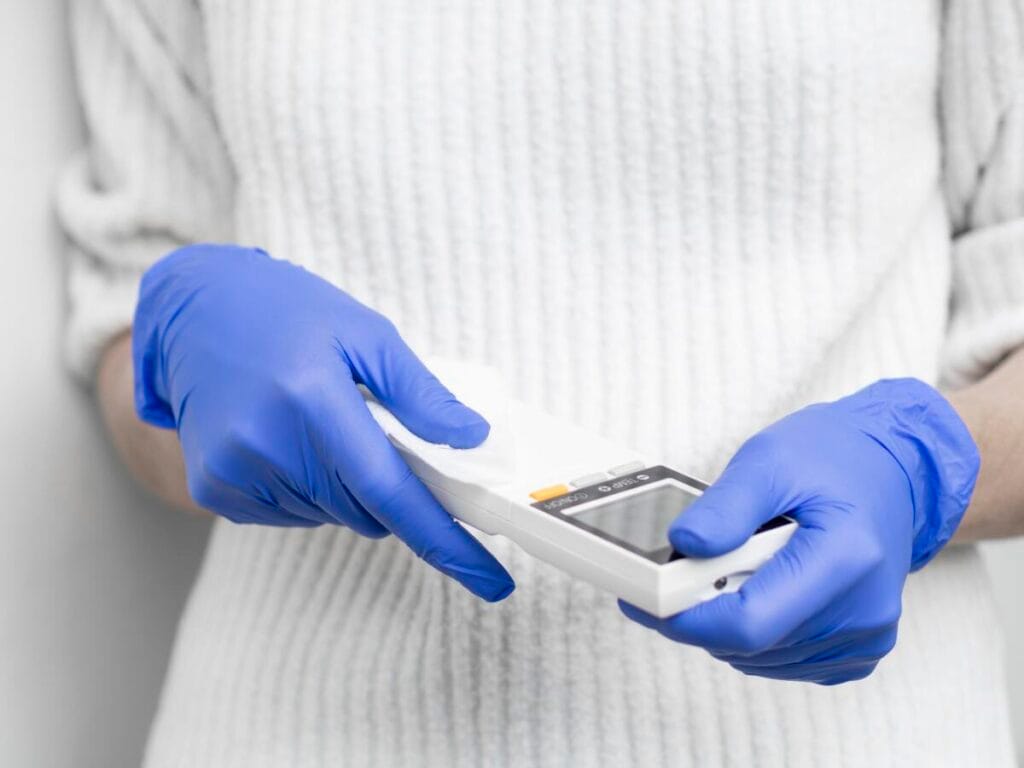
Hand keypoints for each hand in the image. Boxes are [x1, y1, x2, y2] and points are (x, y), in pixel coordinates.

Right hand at [132, 244, 513, 601]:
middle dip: (390, 489)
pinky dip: (310, 489)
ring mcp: (233, 472)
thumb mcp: (365, 333)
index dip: (444, 539)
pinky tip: (290, 439)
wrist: (196, 310)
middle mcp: (266, 443)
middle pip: (365, 511)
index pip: (389, 490)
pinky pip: (292, 514)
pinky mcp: (214, 489)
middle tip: (377, 434)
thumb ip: (420, 393)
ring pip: (331, 515)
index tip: (492, 581)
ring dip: (347, 486)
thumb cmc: (288, 313)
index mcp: (311, 399)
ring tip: (320, 422)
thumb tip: (473, 439)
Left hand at [620, 379, 978, 683]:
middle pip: (750, 643)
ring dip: (729, 622)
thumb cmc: (835, 461)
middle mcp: (862, 608)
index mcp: (844, 557)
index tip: (648, 600)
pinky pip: (783, 661)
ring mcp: (865, 636)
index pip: (749, 622)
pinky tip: (763, 587)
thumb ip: (724, 507)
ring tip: (738, 565)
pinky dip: (757, 633)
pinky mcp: (859, 650)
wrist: (894, 473)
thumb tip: (683, 546)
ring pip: (759, 658)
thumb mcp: (768, 459)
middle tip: (692, 565)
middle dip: (703, 610)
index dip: (688, 618)